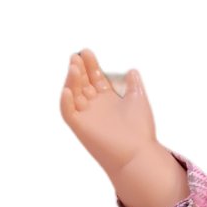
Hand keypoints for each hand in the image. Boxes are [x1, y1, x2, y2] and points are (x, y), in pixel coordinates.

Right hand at [60, 47, 156, 175]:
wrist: (138, 153)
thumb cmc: (140, 129)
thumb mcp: (138, 100)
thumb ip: (134, 85)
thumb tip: (131, 70)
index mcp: (108, 100)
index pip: (95, 78)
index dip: (91, 65)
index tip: (87, 52)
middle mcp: (95, 107)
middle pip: (83, 83)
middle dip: (79, 69)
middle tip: (77, 56)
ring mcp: (86, 116)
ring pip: (73, 94)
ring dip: (72, 80)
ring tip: (74, 66)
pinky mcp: (80, 127)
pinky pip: (68, 113)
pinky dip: (65, 102)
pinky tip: (67, 90)